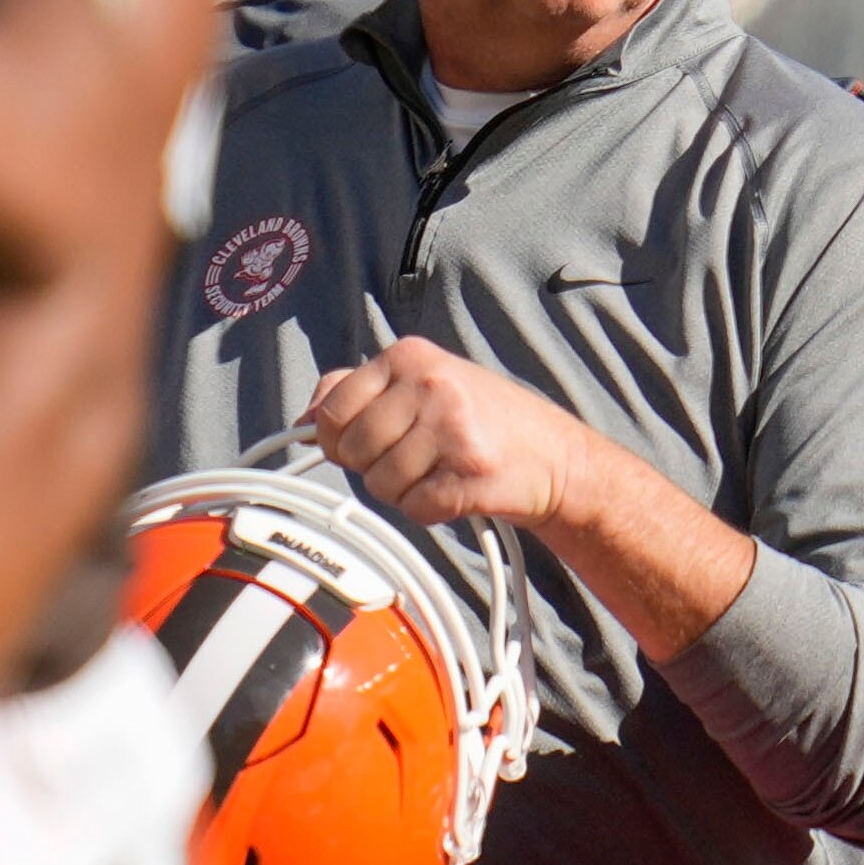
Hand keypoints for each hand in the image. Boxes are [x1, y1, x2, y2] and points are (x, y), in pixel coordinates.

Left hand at [305, 337, 595, 526]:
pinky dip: (430, 509)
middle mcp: (431, 384)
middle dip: (374, 467)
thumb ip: (358, 388)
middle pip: (351, 451)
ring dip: (404, 490)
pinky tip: (457, 489)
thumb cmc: (484, 420)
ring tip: (441, 471)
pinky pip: (412, 508)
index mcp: (411, 355)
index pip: (331, 411)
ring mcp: (452, 427)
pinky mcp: (468, 472)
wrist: (556, 457)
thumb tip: (307, 417)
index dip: (339, 439)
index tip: (368, 442)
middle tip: (416, 457)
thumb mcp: (422, 381)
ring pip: (379, 485)